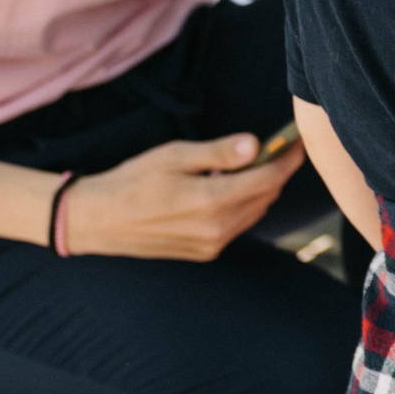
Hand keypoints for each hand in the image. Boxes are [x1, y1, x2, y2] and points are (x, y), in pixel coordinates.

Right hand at [61, 132, 304, 261]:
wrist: (97, 220)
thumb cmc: (133, 181)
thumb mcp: (174, 156)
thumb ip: (218, 152)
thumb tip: (256, 145)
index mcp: (211, 201)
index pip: (269, 178)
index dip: (288, 157)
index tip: (296, 140)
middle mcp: (217, 228)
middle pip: (266, 195)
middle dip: (276, 171)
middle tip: (275, 148)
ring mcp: (212, 244)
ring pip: (255, 211)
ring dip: (260, 189)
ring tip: (248, 166)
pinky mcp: (205, 253)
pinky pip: (238, 225)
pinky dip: (242, 205)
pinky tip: (225, 190)